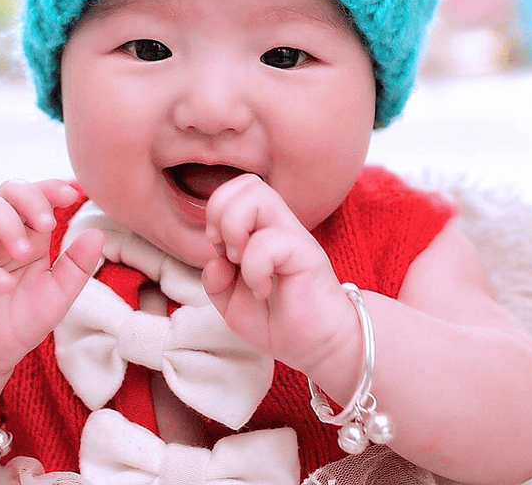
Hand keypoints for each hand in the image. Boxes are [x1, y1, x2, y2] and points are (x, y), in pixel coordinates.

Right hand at [0, 179, 103, 374]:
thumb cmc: (22, 318)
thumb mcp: (59, 294)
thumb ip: (77, 266)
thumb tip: (97, 234)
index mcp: (28, 233)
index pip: (35, 195)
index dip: (51, 188)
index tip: (72, 194)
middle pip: (7, 190)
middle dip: (29, 198)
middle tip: (48, 224)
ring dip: (7, 221)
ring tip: (25, 251)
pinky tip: (6, 285)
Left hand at [200, 174, 354, 374]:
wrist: (318, 347)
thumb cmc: (279, 320)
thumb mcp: (232, 304)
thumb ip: (215, 281)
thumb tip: (213, 261)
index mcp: (260, 230)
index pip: (234, 190)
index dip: (215, 214)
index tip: (219, 251)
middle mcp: (278, 226)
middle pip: (246, 183)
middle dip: (220, 214)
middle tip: (228, 253)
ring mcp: (293, 237)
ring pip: (258, 196)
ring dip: (234, 231)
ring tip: (242, 264)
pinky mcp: (307, 255)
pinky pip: (269, 242)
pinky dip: (253, 269)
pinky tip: (262, 290)